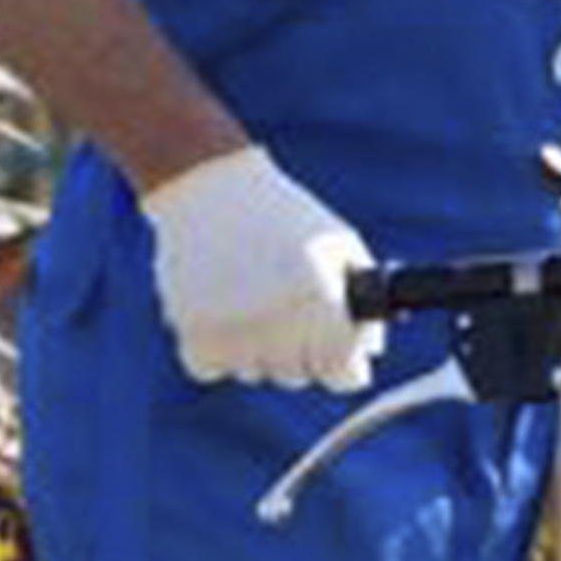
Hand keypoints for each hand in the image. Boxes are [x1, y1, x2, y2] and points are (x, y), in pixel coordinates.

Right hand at [139, 144, 377, 390]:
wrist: (210, 183)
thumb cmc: (283, 215)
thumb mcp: (338, 245)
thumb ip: (365, 298)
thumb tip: (371, 352)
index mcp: (321, 296)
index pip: (343, 374)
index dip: (345, 366)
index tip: (337, 356)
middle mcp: (278, 317)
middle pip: (298, 376)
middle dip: (301, 353)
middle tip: (289, 316)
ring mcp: (232, 326)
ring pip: (253, 373)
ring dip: (257, 351)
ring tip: (252, 303)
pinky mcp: (190, 327)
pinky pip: (209, 369)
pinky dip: (214, 352)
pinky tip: (221, 315)